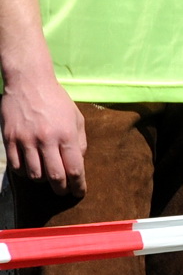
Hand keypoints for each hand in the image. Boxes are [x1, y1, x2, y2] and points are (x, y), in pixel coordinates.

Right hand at [2, 73, 86, 197]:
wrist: (29, 82)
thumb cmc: (57, 100)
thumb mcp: (76, 117)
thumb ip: (80, 141)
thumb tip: (79, 162)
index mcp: (66, 134)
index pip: (75, 168)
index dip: (78, 185)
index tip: (79, 193)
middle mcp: (46, 139)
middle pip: (55, 177)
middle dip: (61, 189)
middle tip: (64, 191)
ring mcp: (26, 140)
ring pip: (34, 175)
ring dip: (43, 182)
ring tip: (47, 179)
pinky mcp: (10, 139)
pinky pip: (16, 167)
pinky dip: (24, 174)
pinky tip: (30, 170)